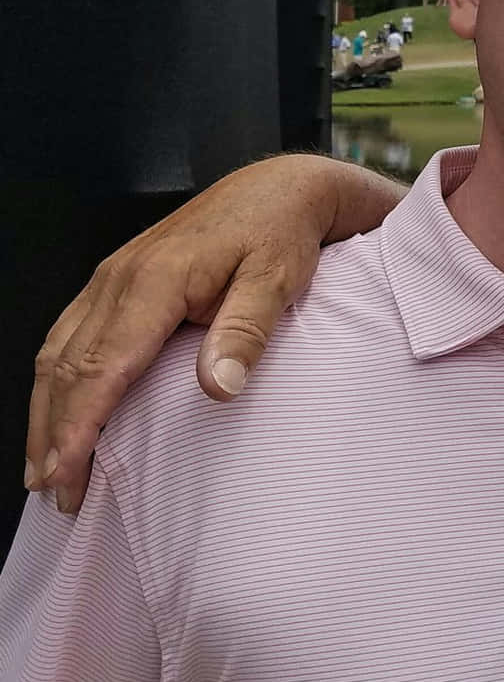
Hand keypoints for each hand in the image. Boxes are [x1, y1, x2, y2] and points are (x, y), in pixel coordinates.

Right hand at [26, 154, 391, 513]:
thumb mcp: (278, 279)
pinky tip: (60, 412)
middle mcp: (119, 277)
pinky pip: (70, 335)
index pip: (100, 367)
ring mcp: (112, 277)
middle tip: (55, 493)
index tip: (66, 475)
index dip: (78, 427)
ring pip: (57, 353)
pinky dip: (57, 381)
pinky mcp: (117, 280)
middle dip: (53, 435)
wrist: (278, 188)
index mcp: (154, 280)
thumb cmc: (280, 231)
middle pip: (65, 367)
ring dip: (46, 413)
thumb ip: (246, 332)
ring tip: (45, 468)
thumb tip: (218, 388)